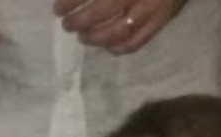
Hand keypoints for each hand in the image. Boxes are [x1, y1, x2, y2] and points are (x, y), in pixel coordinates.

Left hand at [54, 0, 179, 53]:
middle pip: (105, 9)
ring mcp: (152, 8)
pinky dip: (118, 48)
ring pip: (119, 30)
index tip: (58, 7)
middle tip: (67, 24)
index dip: (74, 0)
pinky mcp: (162, 21)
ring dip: (96, 37)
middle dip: (81, 20)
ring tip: (83, 37)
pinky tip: (106, 47)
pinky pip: (137, 42)